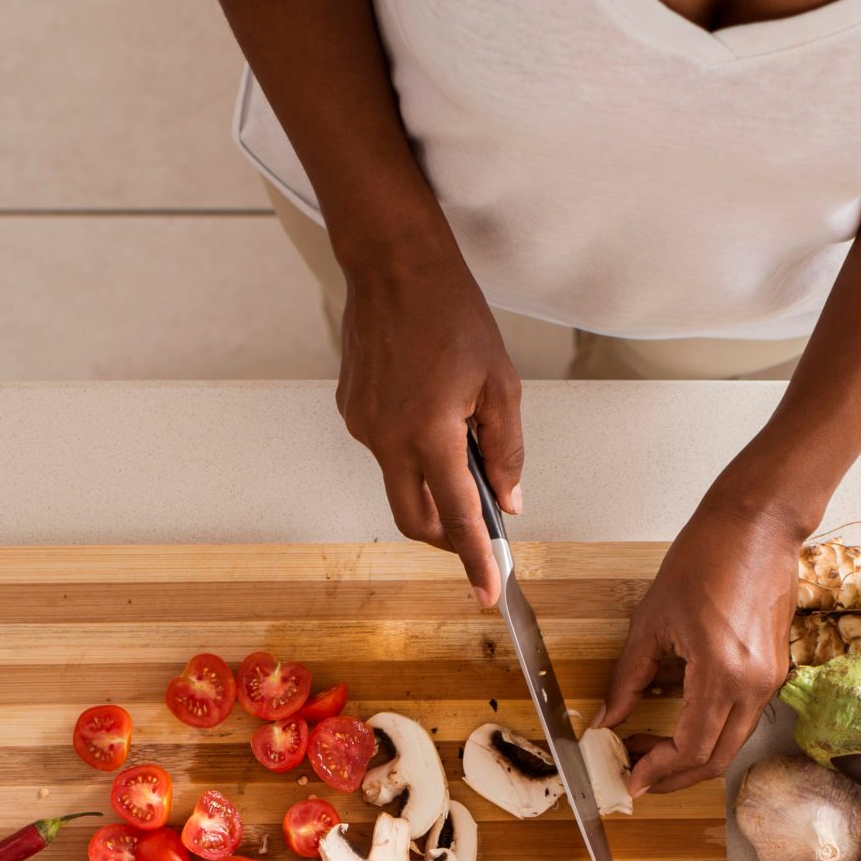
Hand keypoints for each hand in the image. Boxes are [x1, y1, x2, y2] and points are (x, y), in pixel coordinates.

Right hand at [334, 242, 521, 607]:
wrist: (393, 266)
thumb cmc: (451, 314)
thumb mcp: (501, 384)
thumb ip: (507, 451)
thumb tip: (508, 502)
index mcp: (429, 433)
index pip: (457, 517)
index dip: (475, 560)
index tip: (487, 594)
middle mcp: (386, 438)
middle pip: (416, 518)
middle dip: (448, 535)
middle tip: (480, 530)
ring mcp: (363, 426)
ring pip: (401, 483)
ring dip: (432, 480)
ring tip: (459, 434)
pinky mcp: (352, 411)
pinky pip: (386, 449)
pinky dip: (413, 448)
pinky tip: (429, 408)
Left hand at [595, 493, 805, 793]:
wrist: (757, 525)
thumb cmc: (706, 557)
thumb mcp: (652, 621)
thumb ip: (629, 678)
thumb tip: (610, 718)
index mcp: (722, 673)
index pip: (691, 747)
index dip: (658, 770)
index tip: (631, 777)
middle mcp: (753, 685)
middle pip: (716, 758)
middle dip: (674, 775)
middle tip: (639, 772)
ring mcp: (770, 680)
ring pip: (731, 743)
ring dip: (692, 755)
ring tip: (652, 747)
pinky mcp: (774, 671)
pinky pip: (741, 717)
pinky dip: (710, 730)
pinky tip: (678, 718)